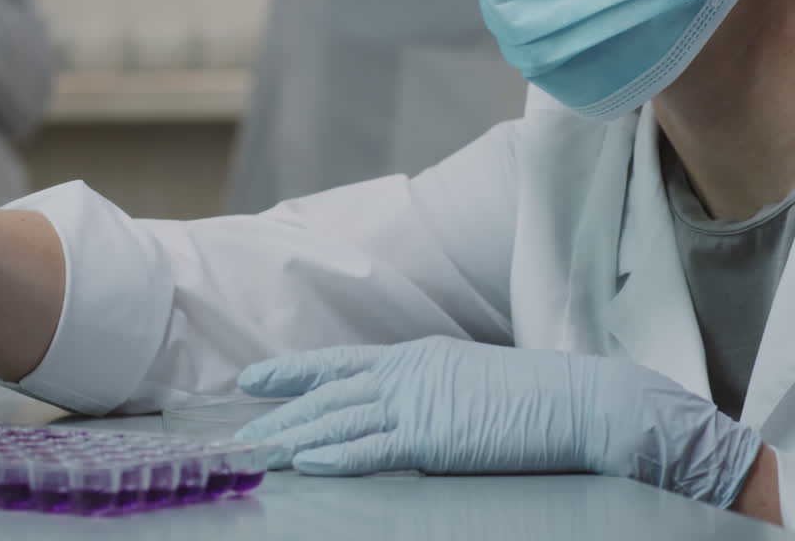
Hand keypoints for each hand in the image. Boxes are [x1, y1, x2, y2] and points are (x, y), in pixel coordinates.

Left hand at [236, 336, 762, 507]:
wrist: (581, 400)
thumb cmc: (534, 395)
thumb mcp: (466, 379)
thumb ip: (426, 391)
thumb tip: (400, 416)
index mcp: (413, 356)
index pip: (336, 365)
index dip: (290, 373)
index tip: (251, 379)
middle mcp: (405, 374)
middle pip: (326, 397)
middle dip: (280, 417)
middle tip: (240, 435)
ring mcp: (418, 403)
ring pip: (339, 423)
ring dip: (294, 440)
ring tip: (256, 454)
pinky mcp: (435, 437)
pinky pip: (374, 449)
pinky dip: (338, 456)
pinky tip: (308, 464)